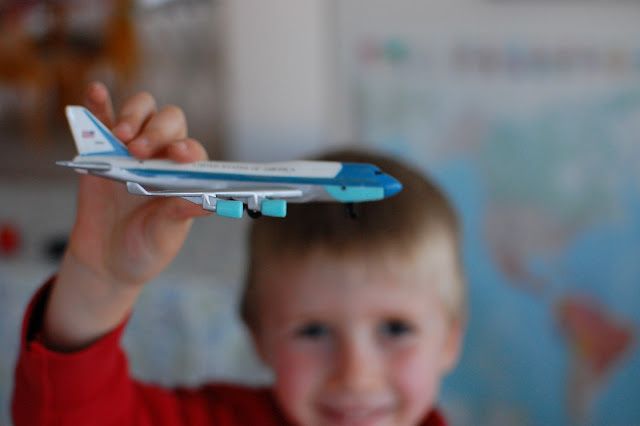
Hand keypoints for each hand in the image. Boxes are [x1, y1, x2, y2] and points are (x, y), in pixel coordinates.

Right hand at [69, 82, 209, 287]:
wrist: (108, 260)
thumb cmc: (146, 246)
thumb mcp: (166, 234)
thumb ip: (182, 213)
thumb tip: (210, 201)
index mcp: (185, 174)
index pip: (191, 149)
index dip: (186, 148)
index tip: (176, 155)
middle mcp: (162, 155)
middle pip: (168, 121)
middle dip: (156, 130)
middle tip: (139, 150)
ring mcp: (131, 149)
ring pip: (141, 110)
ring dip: (133, 116)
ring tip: (121, 137)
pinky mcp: (101, 149)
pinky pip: (100, 118)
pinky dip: (98, 102)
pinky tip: (96, 92)